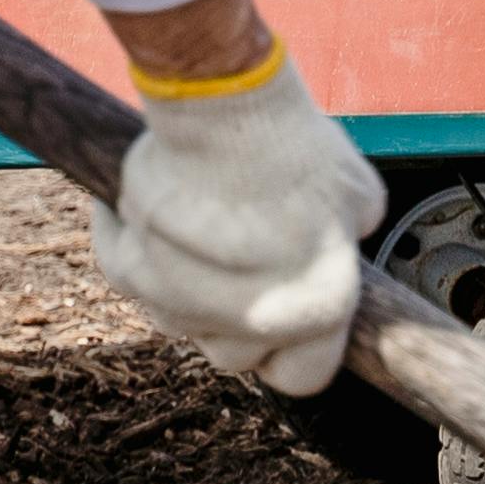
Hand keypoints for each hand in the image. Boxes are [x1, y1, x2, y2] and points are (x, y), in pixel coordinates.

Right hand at [85, 43, 383, 395]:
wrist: (221, 107)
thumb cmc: (293, 147)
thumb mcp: (358, 196)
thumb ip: (345, 240)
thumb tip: (337, 243)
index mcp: (312, 316)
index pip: (303, 377)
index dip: (298, 350)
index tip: (294, 320)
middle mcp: (243, 326)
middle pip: (235, 355)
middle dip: (241, 320)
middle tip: (248, 262)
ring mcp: (177, 305)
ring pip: (183, 320)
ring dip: (193, 288)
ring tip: (208, 226)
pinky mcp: (126, 272)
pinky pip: (137, 277)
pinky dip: (144, 247)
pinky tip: (164, 207)